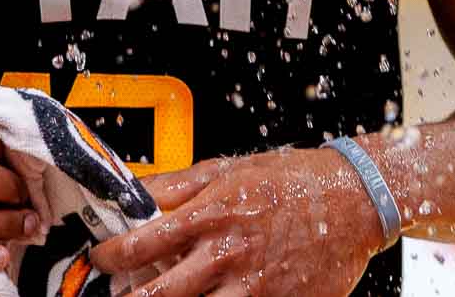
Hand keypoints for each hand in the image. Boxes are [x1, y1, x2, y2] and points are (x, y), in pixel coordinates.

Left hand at [88, 147, 385, 296]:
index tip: (101, 260)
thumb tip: (136, 189)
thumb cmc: (291, 180)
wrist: (353, 198)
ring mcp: (255, 287)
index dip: (113, 256)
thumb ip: (178, 183)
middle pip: (162, 294)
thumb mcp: (227, 168)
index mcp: (211, 214)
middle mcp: (229, 254)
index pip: (145, 242)